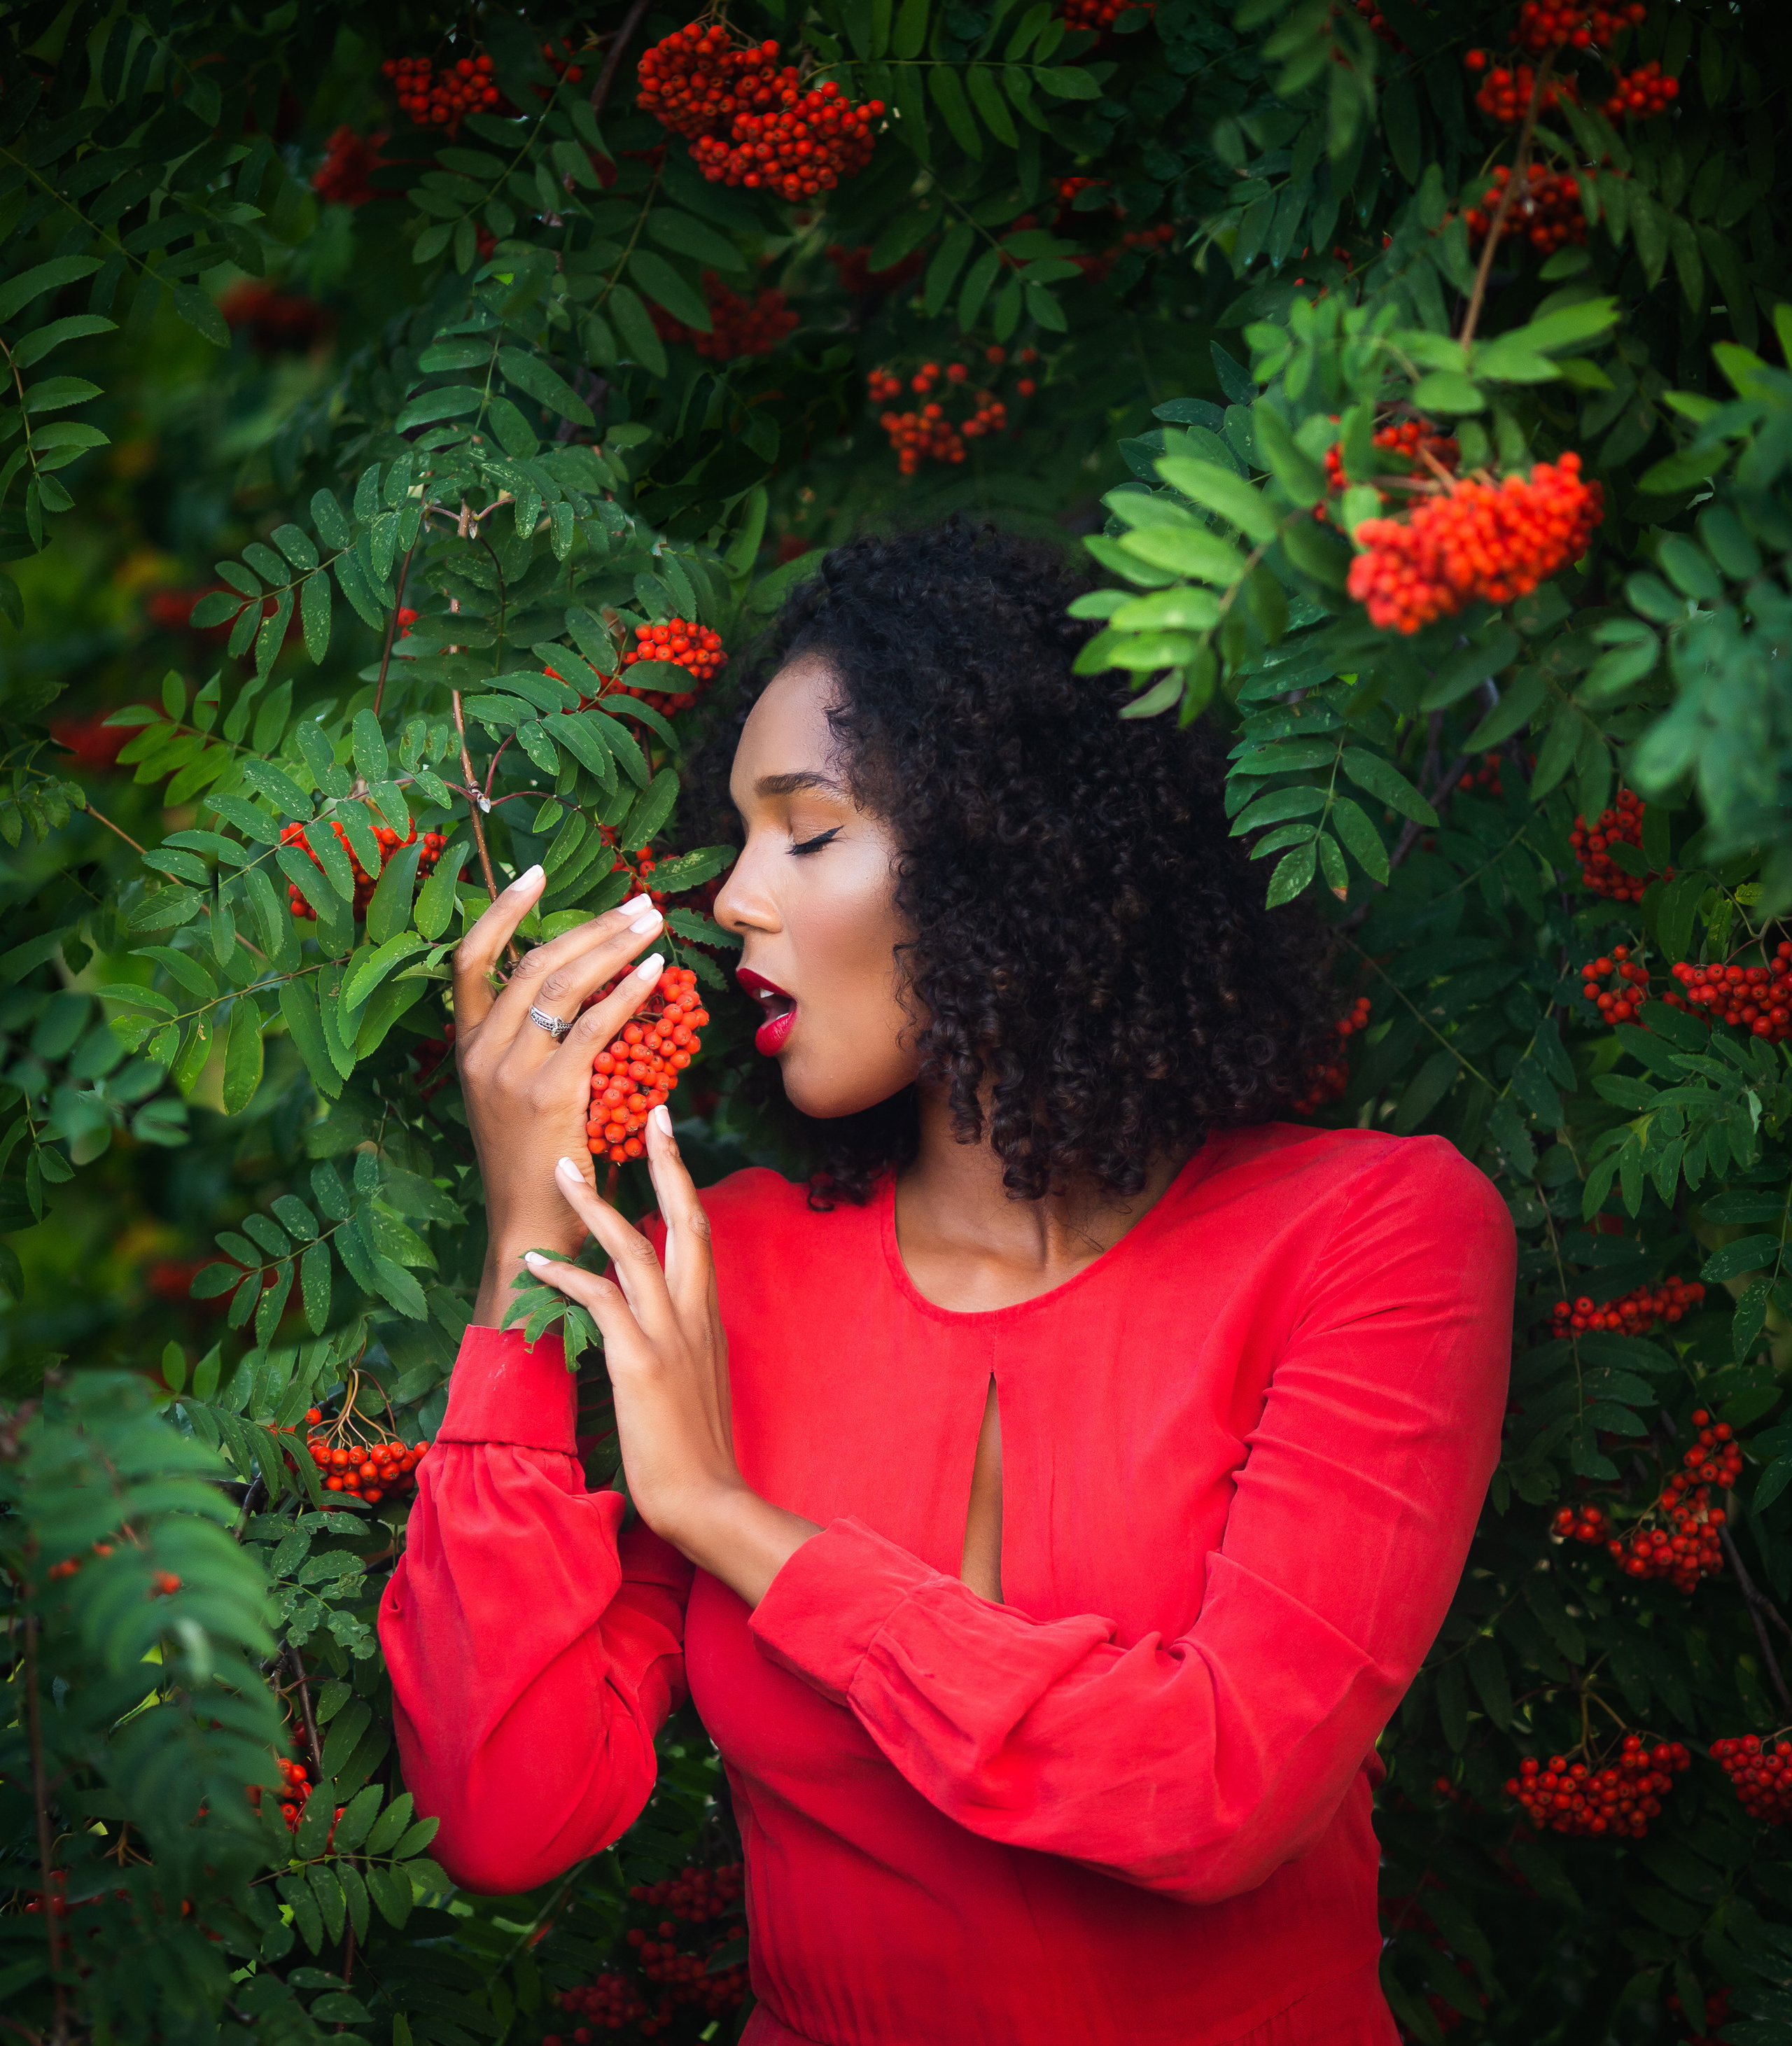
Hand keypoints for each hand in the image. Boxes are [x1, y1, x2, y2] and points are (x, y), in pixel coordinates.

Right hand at [454, 866, 666, 1325]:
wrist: (530, 1229)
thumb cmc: (539, 1164)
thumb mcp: (523, 1096)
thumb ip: (543, 1047)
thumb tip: (595, 994)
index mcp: (467, 1048)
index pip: (469, 960)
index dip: (501, 913)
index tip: (534, 874)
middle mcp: (480, 1053)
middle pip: (531, 963)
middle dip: (589, 925)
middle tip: (638, 903)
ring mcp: (509, 1072)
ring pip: (561, 984)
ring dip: (612, 945)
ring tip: (653, 923)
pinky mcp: (547, 1094)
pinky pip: (591, 1027)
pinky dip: (626, 993)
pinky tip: (656, 972)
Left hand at [523, 1113, 817, 1605]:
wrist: (709, 1500)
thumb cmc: (697, 1451)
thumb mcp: (694, 1381)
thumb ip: (677, 1341)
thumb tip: (651, 1318)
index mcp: (707, 1317)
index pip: (699, 1233)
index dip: (684, 1183)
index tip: (670, 1138)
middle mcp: (694, 1314)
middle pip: (685, 1218)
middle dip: (667, 1162)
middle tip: (652, 1111)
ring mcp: (668, 1334)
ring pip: (636, 1247)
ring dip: (598, 1204)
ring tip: (564, 1167)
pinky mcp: (639, 1361)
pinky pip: (599, 1300)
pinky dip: (567, 1275)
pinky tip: (536, 1262)